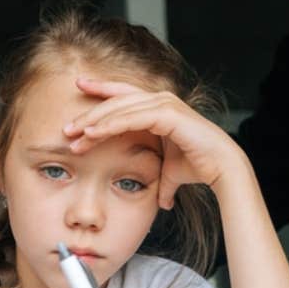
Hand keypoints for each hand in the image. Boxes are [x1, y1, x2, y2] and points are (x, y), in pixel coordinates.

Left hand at [64, 78, 242, 208]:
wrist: (221, 169)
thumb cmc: (197, 166)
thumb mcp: (167, 170)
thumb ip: (161, 181)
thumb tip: (161, 201)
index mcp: (158, 107)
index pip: (123, 94)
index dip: (101, 89)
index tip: (79, 86)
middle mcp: (160, 100)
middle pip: (116, 100)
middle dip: (89, 112)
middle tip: (67, 125)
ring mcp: (164, 104)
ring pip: (120, 108)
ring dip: (94, 120)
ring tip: (74, 133)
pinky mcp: (168, 114)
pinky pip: (131, 117)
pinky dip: (110, 124)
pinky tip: (93, 133)